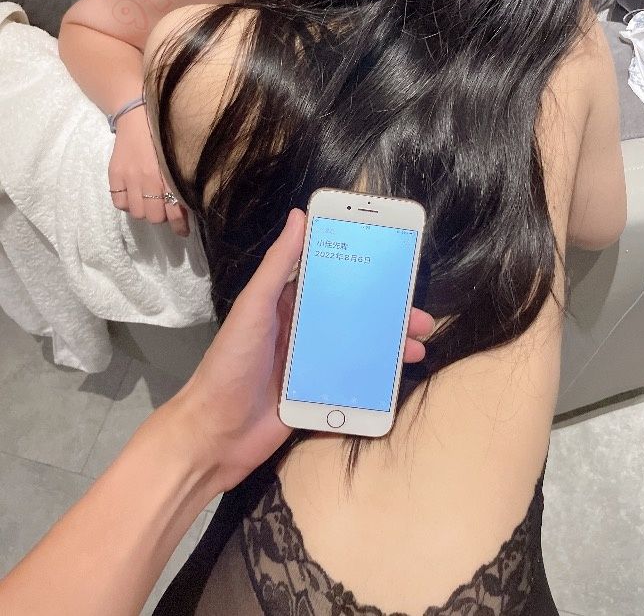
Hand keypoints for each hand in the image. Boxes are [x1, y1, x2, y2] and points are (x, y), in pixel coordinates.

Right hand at [107, 105, 189, 236]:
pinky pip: (119, 203)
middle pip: (154, 217)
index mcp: (168, 175)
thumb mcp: (177, 158)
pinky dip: (127, 204)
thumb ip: (181, 181)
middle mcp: (148, 179)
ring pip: (137, 213)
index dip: (179, 226)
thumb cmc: (163, 136)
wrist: (137, 114)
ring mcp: (129, 177)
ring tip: (148, 201)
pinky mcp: (114, 174)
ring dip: (144, 211)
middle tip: (164, 208)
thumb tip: (188, 207)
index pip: (174, 211)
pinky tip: (133, 195)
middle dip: (161, 216)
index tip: (183, 231)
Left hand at [170, 208, 434, 492]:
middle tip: (423, 319)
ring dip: (389, 347)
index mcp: (287, 304)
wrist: (214, 434)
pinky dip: (377, 380)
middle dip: (389, 316)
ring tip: (419, 349)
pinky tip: (397, 380)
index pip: (333, 280)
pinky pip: (353, 384)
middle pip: (355, 317)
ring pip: (360, 349)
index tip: (398, 268)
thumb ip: (278, 265)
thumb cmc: (231, 363)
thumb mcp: (254, 307)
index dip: (365, 273)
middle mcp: (303, 331)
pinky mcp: (317, 398)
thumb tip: (299, 215)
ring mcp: (312, 367)